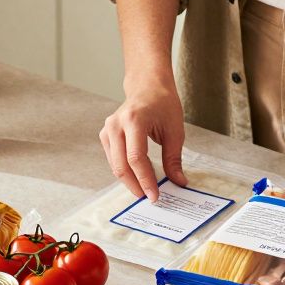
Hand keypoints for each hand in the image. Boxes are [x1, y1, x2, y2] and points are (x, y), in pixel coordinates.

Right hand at [99, 71, 186, 201]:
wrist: (147, 86)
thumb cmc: (163, 104)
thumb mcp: (174, 130)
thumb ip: (174, 158)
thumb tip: (178, 182)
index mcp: (134, 120)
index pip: (136, 158)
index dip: (145, 180)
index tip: (155, 195)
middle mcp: (116, 124)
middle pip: (121, 165)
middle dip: (135, 185)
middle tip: (149, 198)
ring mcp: (107, 129)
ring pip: (115, 164)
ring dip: (129, 181)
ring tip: (144, 190)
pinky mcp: (105, 134)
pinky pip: (113, 159)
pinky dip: (124, 171)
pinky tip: (136, 178)